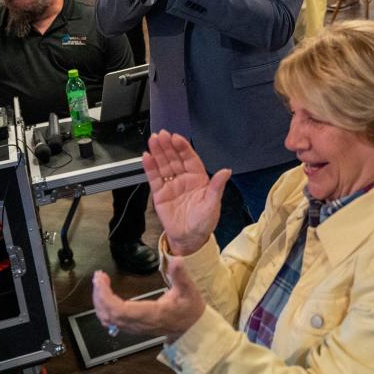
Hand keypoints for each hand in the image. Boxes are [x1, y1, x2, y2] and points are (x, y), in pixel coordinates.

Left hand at [93, 257, 205, 342]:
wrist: (191, 328)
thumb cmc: (189, 309)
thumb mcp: (189, 290)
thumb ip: (181, 275)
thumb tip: (177, 260)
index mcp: (150, 314)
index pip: (120, 310)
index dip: (106, 296)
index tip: (101, 280)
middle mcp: (139, 323)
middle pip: (109, 315)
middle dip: (99, 295)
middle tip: (98, 277)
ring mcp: (135, 327)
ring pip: (108, 319)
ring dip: (99, 302)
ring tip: (99, 283)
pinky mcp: (133, 327)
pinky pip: (112, 321)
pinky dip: (104, 308)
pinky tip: (104, 296)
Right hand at [141, 130, 231, 254]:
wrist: (189, 238)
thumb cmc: (204, 222)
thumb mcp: (213, 204)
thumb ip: (217, 186)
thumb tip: (226, 171)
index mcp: (198, 179)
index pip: (190, 159)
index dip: (183, 148)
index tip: (177, 138)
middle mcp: (184, 179)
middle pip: (175, 159)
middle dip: (168, 146)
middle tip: (161, 134)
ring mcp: (171, 185)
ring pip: (164, 165)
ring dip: (158, 152)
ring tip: (152, 140)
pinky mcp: (160, 194)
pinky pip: (154, 178)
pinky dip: (150, 168)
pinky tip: (146, 157)